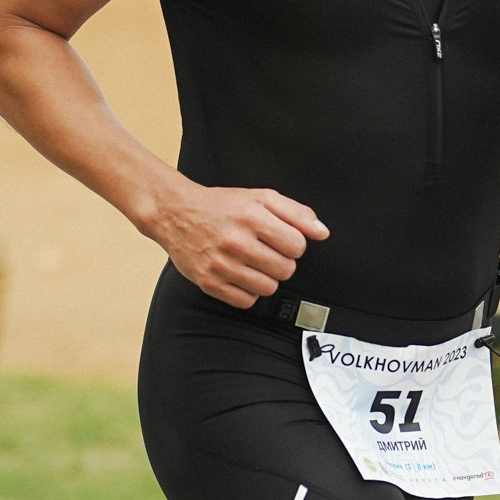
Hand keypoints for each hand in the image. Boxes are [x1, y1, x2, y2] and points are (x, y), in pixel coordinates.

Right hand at [145, 181, 328, 307]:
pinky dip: (247, 291)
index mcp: (252, 217)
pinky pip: (246, 301)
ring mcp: (221, 264)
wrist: (176, 212)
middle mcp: (236, 241)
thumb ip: (296, 213)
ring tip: (252, 263)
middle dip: (281, 261)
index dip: (293, 244)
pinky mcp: (209, 283)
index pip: (297, 246)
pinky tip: (240, 275)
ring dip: (266, 278)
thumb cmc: (221, 206)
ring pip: (268, 288)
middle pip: (285, 270)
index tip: (281, 240)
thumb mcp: (260, 198)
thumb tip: (322, 232)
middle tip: (265, 251)